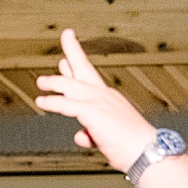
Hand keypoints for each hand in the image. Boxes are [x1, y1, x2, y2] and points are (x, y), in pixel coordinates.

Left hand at [34, 30, 158, 171]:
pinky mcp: (93, 112)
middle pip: (85, 68)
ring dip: (54, 82)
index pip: (90, 79)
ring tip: (41, 82)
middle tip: (66, 35)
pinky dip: (53, 102)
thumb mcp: (107, 139)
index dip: (77, 67)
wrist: (146, 152)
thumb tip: (80, 135)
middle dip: (74, 50)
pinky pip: (67, 104)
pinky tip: (41, 101)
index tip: (67, 58)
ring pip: (71, 85)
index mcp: (110, 99)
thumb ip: (91, 134)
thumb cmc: (130, 148)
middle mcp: (105, 95)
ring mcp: (99, 101)